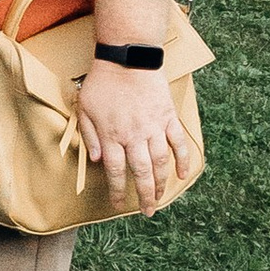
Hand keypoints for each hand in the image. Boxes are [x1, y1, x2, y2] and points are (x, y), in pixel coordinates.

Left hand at [79, 58, 194, 213]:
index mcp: (113, 136)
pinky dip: (183, 159)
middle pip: (142, 173)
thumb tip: (98, 161)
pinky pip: (179, 143)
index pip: (116, 172)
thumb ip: (90, 136)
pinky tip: (183, 174)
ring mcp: (154, 127)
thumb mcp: (85, 109)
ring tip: (160, 197)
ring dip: (161, 183)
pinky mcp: (168, 117)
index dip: (117, 191)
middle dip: (145, 196)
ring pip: (161, 162)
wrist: (128, 59)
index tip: (119, 204)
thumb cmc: (102, 83)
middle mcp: (135, 136)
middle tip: (147, 211)